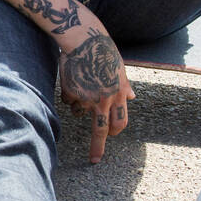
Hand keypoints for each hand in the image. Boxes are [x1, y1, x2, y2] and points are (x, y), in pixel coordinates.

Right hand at [58, 26, 134, 163]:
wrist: (83, 40)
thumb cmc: (103, 52)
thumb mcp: (120, 69)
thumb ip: (125, 86)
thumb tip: (132, 96)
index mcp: (118, 95)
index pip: (120, 122)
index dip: (116, 132)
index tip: (112, 139)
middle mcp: (103, 100)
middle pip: (100, 130)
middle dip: (97, 147)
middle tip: (94, 159)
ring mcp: (85, 98)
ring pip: (80, 112)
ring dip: (79, 105)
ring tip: (81, 84)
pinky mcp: (70, 92)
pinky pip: (68, 100)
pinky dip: (69, 94)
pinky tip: (72, 78)